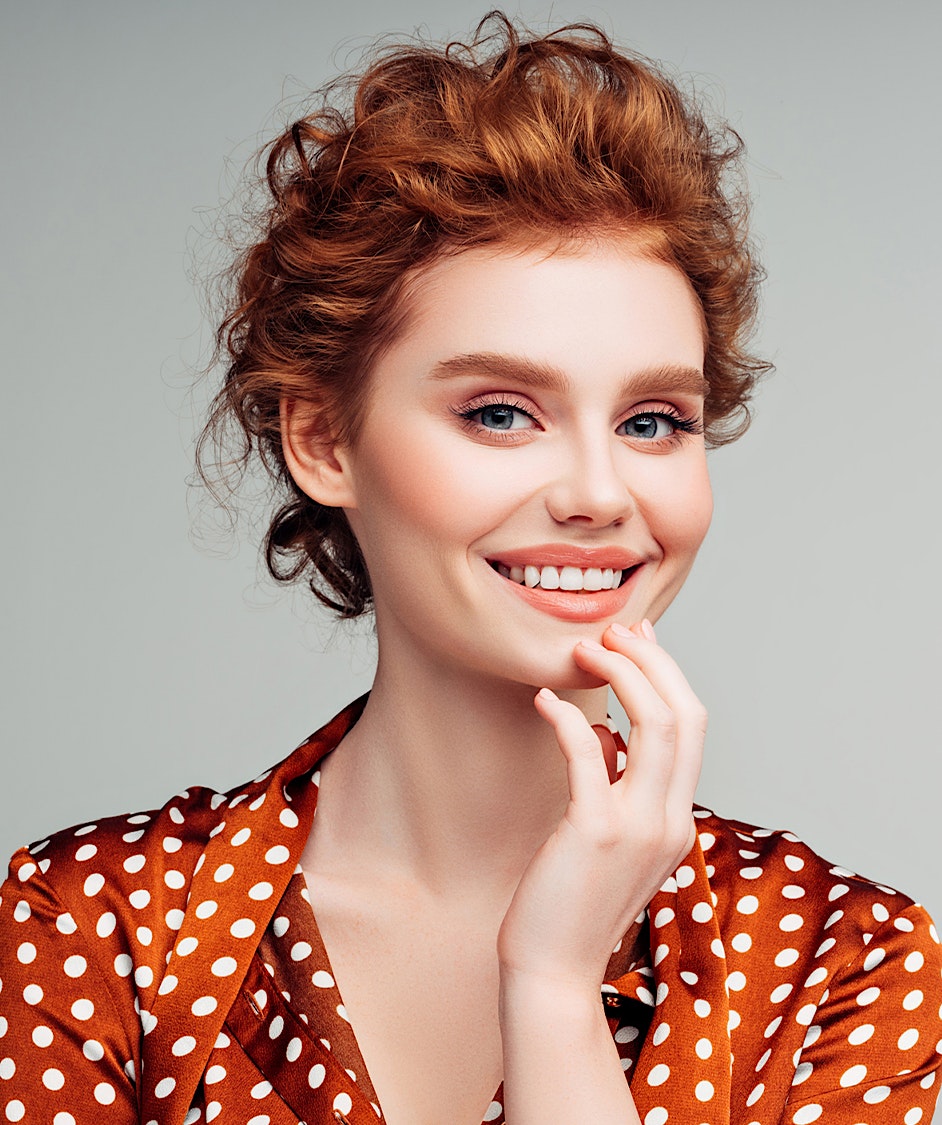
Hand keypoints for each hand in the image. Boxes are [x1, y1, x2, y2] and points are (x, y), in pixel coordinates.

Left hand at [496, 620, 705, 993]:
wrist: (551, 971)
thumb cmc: (569, 902)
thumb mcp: (607, 839)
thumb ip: (616, 785)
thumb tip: (605, 735)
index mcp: (675, 819)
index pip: (692, 728)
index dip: (668, 674)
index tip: (637, 638)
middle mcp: (670, 820)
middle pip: (685, 716)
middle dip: (653, 661)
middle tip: (613, 631)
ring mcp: (638, 827)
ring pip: (656, 725)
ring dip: (622, 675)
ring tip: (583, 648)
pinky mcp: (595, 832)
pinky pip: (590, 754)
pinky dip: (568, 717)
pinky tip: (543, 700)